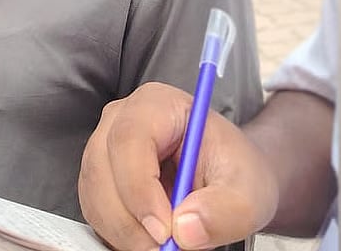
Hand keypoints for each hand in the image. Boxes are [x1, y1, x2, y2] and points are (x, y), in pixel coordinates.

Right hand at [79, 82, 277, 250]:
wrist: (228, 180)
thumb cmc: (234, 172)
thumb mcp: (247, 192)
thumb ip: (224, 210)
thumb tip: (184, 229)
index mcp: (157, 104)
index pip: (130, 139)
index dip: (140, 187)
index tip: (164, 230)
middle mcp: (120, 120)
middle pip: (102, 167)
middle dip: (129, 218)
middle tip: (164, 248)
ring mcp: (104, 148)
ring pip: (94, 193)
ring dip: (123, 230)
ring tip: (162, 245)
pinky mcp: (99, 178)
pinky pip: (94, 210)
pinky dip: (118, 233)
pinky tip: (148, 238)